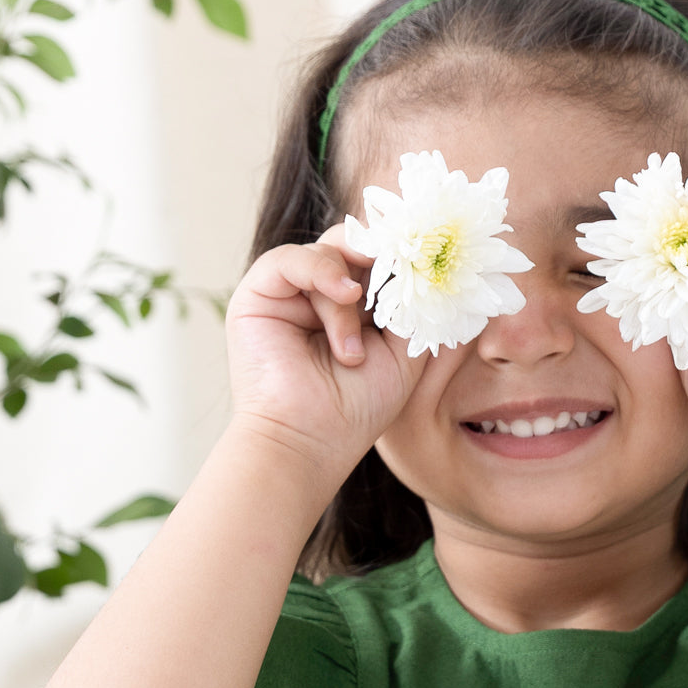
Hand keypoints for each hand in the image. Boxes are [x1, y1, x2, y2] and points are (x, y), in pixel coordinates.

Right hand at [225, 224, 429, 484]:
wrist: (309, 441)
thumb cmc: (357, 408)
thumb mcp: (404, 351)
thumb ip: (414, 305)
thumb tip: (425, 260)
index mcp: (356, 308)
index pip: (378, 260)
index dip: (400, 254)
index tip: (429, 251)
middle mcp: (322, 296)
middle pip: (353, 246)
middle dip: (380, 257)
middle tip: (403, 267)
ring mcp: (289, 294)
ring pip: (328, 254)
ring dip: (349, 299)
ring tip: (353, 351)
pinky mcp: (258, 295)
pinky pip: (289, 259)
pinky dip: (320, 271)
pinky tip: (345, 295)